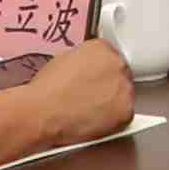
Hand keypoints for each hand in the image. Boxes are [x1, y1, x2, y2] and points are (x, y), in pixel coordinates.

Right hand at [25, 52, 153, 148]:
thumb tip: (87, 69)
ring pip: (124, 95)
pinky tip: (95, 121)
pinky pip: (125, 116)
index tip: (94, 80)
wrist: (42, 111)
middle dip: (109, 85)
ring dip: (112, 102)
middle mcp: (117, 64)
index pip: (110, 56)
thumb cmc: (46, 90)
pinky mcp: (126, 111)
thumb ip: (83, 60)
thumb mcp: (62, 60)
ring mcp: (124, 88)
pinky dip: (113, 121)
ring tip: (90, 111)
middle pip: (120, 74)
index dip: (100, 71)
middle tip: (91, 97)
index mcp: (102, 47)